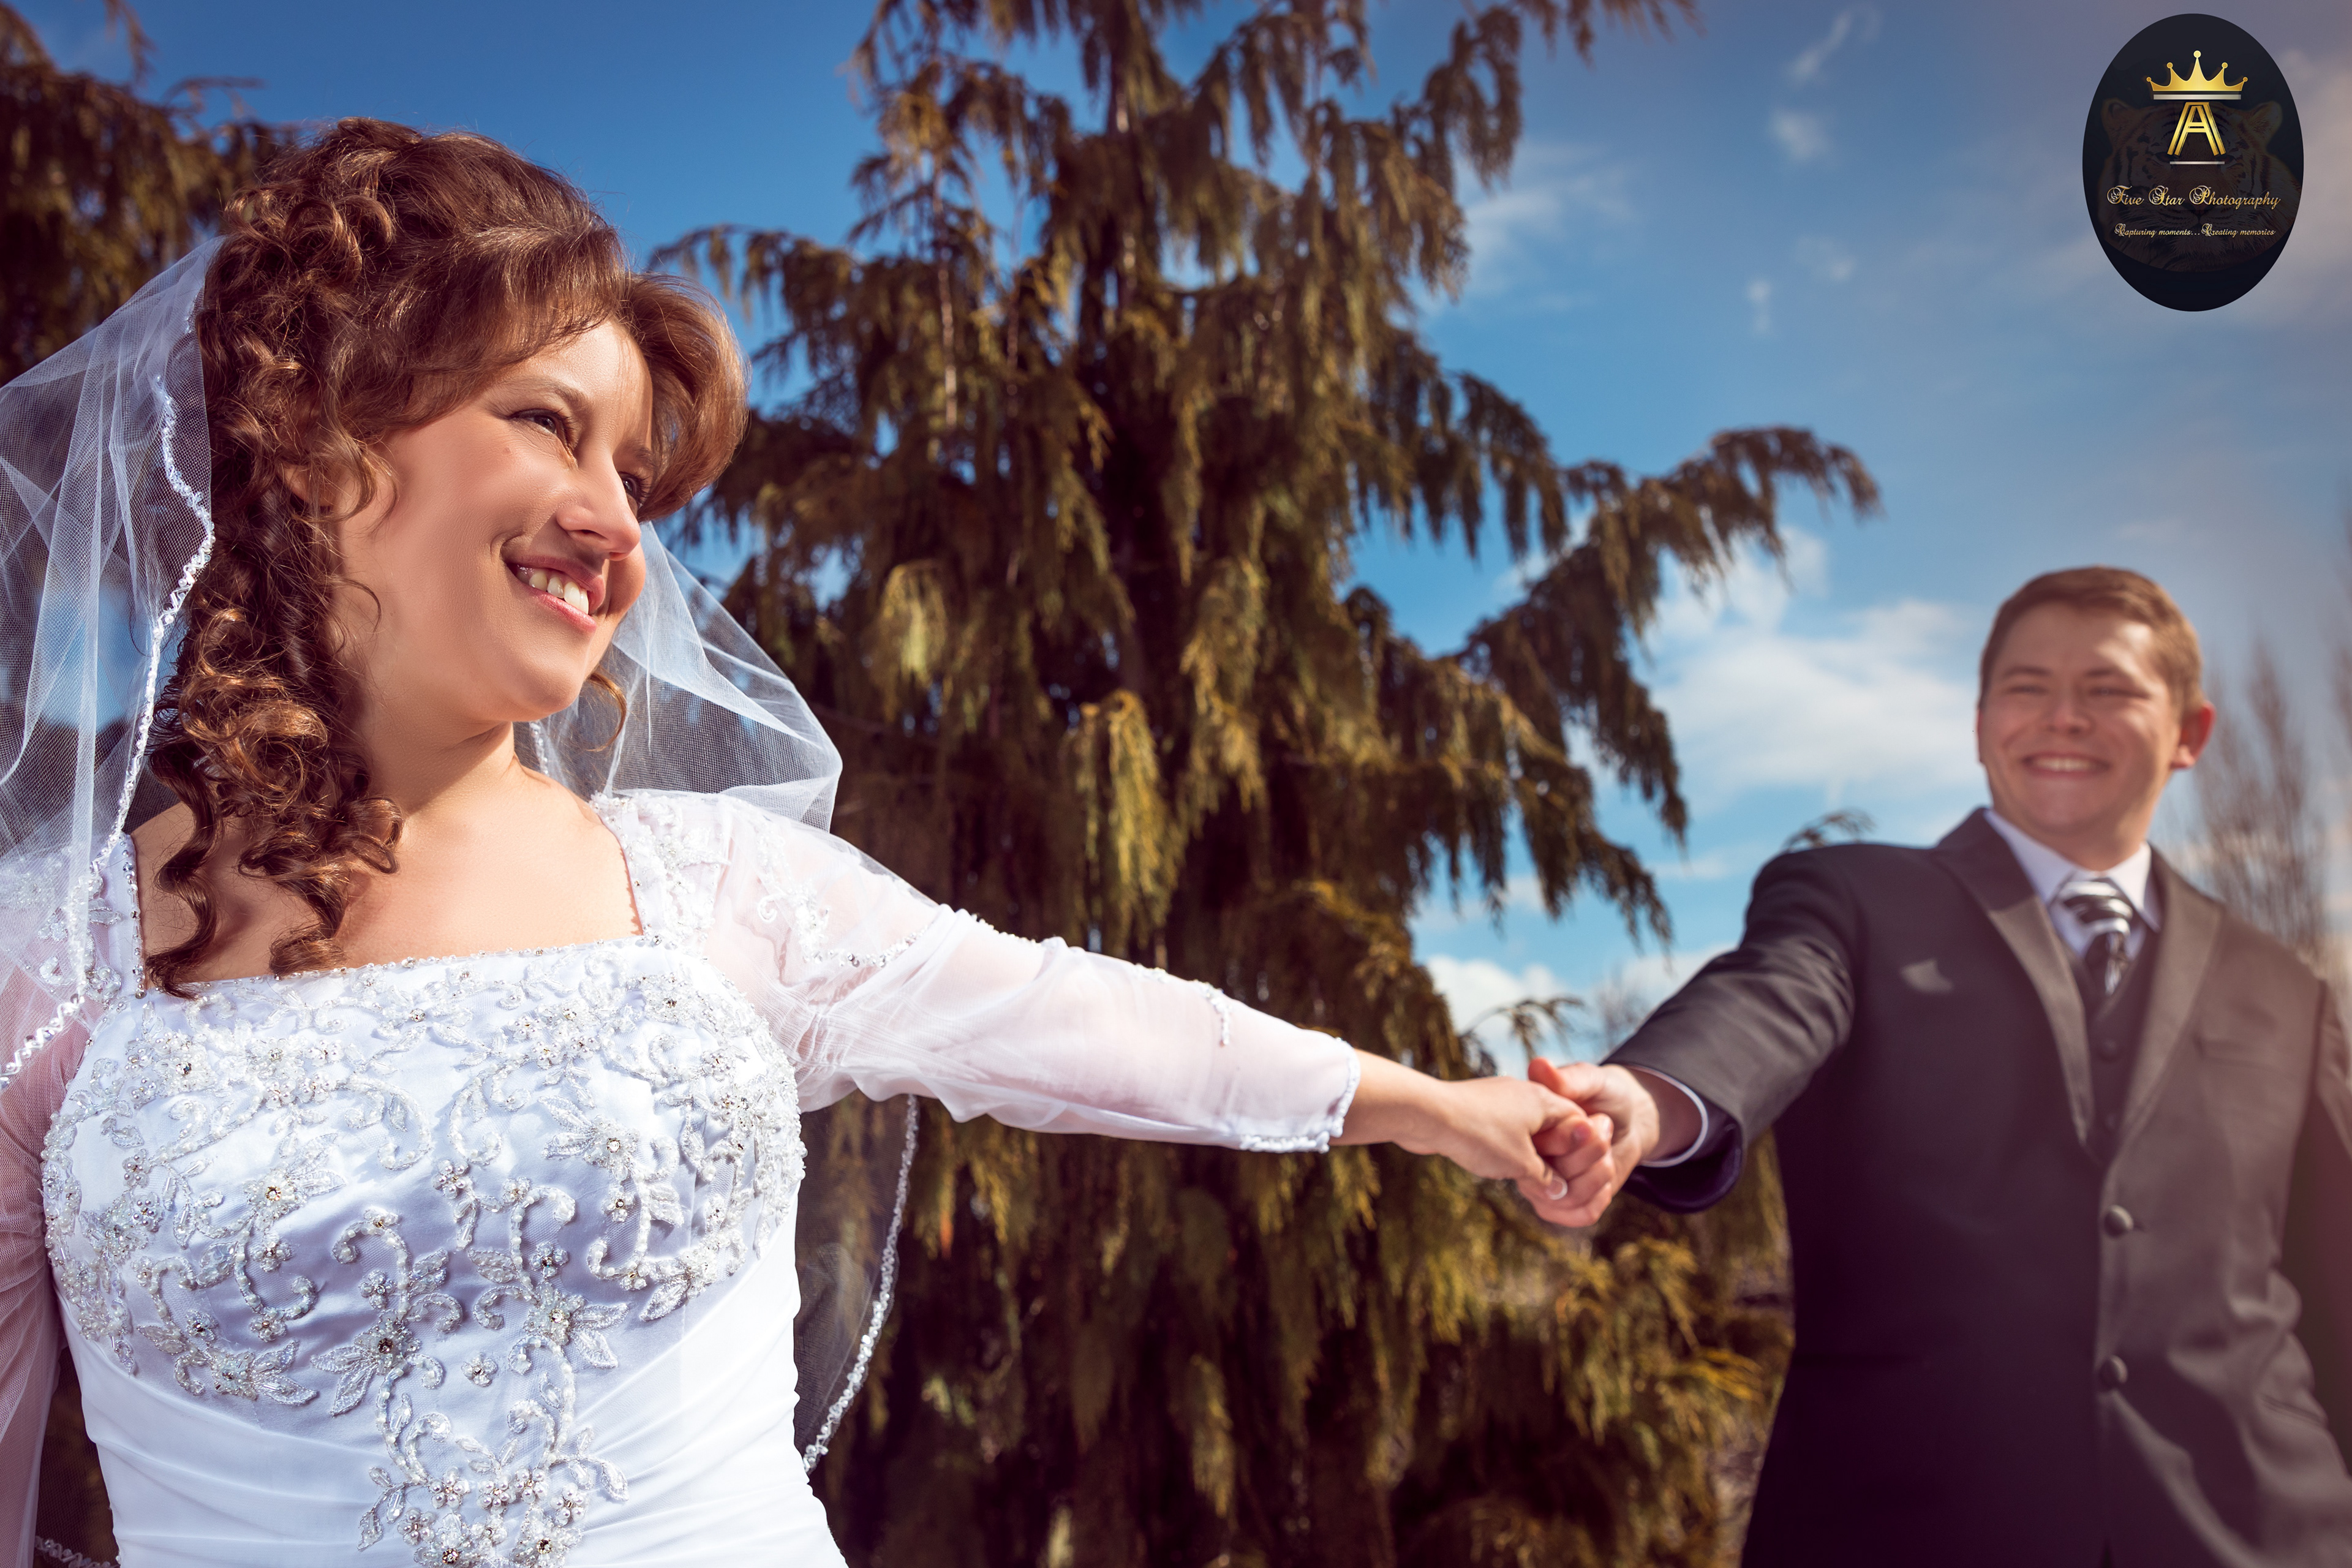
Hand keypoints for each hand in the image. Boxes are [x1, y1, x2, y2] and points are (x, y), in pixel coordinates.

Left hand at [1336, 1053, 1613, 1211]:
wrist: (1426, 1114)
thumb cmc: (1478, 1135)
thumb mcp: (1521, 1164)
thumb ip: (1546, 1178)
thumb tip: (1559, 1191)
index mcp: (1544, 1100)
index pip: (1579, 1122)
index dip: (1583, 1150)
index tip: (1577, 1172)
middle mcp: (1525, 1093)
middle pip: (1554, 1125)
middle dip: (1555, 1154)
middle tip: (1553, 1180)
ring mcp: (1499, 1098)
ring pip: (1526, 1128)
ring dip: (1528, 1152)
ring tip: (1524, 1175)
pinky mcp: (1477, 1108)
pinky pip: (1502, 1128)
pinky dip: (1506, 1147)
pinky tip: (1496, 1162)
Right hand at [1521, 1059, 1674, 1227]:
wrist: (1631, 1119)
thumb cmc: (1606, 1094)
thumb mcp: (1592, 1080)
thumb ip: (1568, 1078)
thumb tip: (1538, 1065)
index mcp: (1528, 1128)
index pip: (1538, 1148)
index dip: (1571, 1140)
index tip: (1591, 1120)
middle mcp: (1529, 1159)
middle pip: (1552, 1177)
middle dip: (1591, 1155)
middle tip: (1604, 1127)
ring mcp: (1544, 1186)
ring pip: (1566, 1200)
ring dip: (1598, 1176)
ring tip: (1606, 1153)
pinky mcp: (1564, 1204)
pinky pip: (1579, 1215)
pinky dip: (1599, 1197)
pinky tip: (1605, 1178)